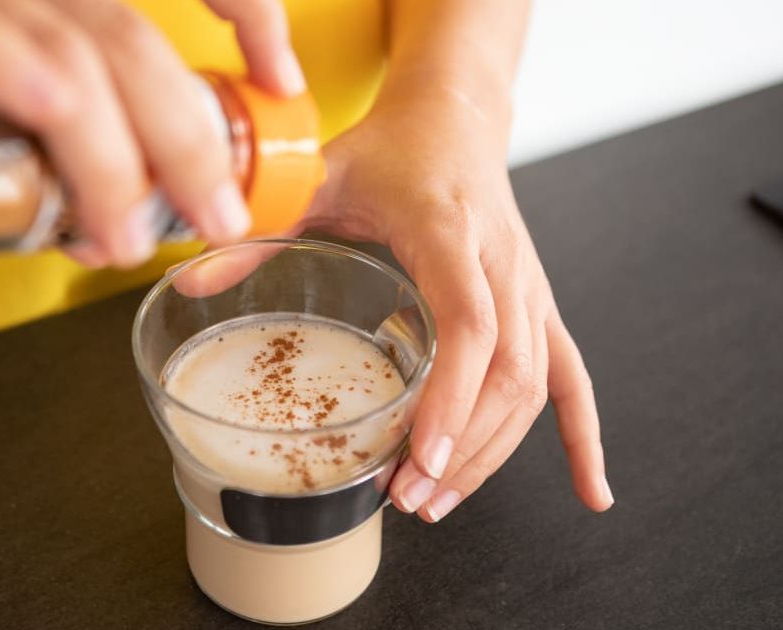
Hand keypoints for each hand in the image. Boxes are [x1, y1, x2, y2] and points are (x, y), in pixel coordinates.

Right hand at [0, 0, 305, 267]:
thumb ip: (37, 105)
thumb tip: (112, 198)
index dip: (247, 9)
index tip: (280, 81)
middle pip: (135, 43)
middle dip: (193, 138)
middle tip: (219, 217)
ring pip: (76, 62)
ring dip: (122, 163)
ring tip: (131, 240)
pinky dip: (36, 103)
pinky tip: (69, 158)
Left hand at [303, 88, 614, 521]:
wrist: (454, 121)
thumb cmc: (391, 150)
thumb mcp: (319, 176)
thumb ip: (262, 228)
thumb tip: (191, 281)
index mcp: (451, 233)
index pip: (469, 326)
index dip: (451, 398)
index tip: (423, 458)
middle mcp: (503, 266)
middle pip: (506, 372)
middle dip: (463, 447)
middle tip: (407, 498)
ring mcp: (528, 291)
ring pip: (533, 386)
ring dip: (494, 454)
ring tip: (437, 502)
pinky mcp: (536, 308)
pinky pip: (571, 379)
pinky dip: (581, 437)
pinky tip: (591, 491)